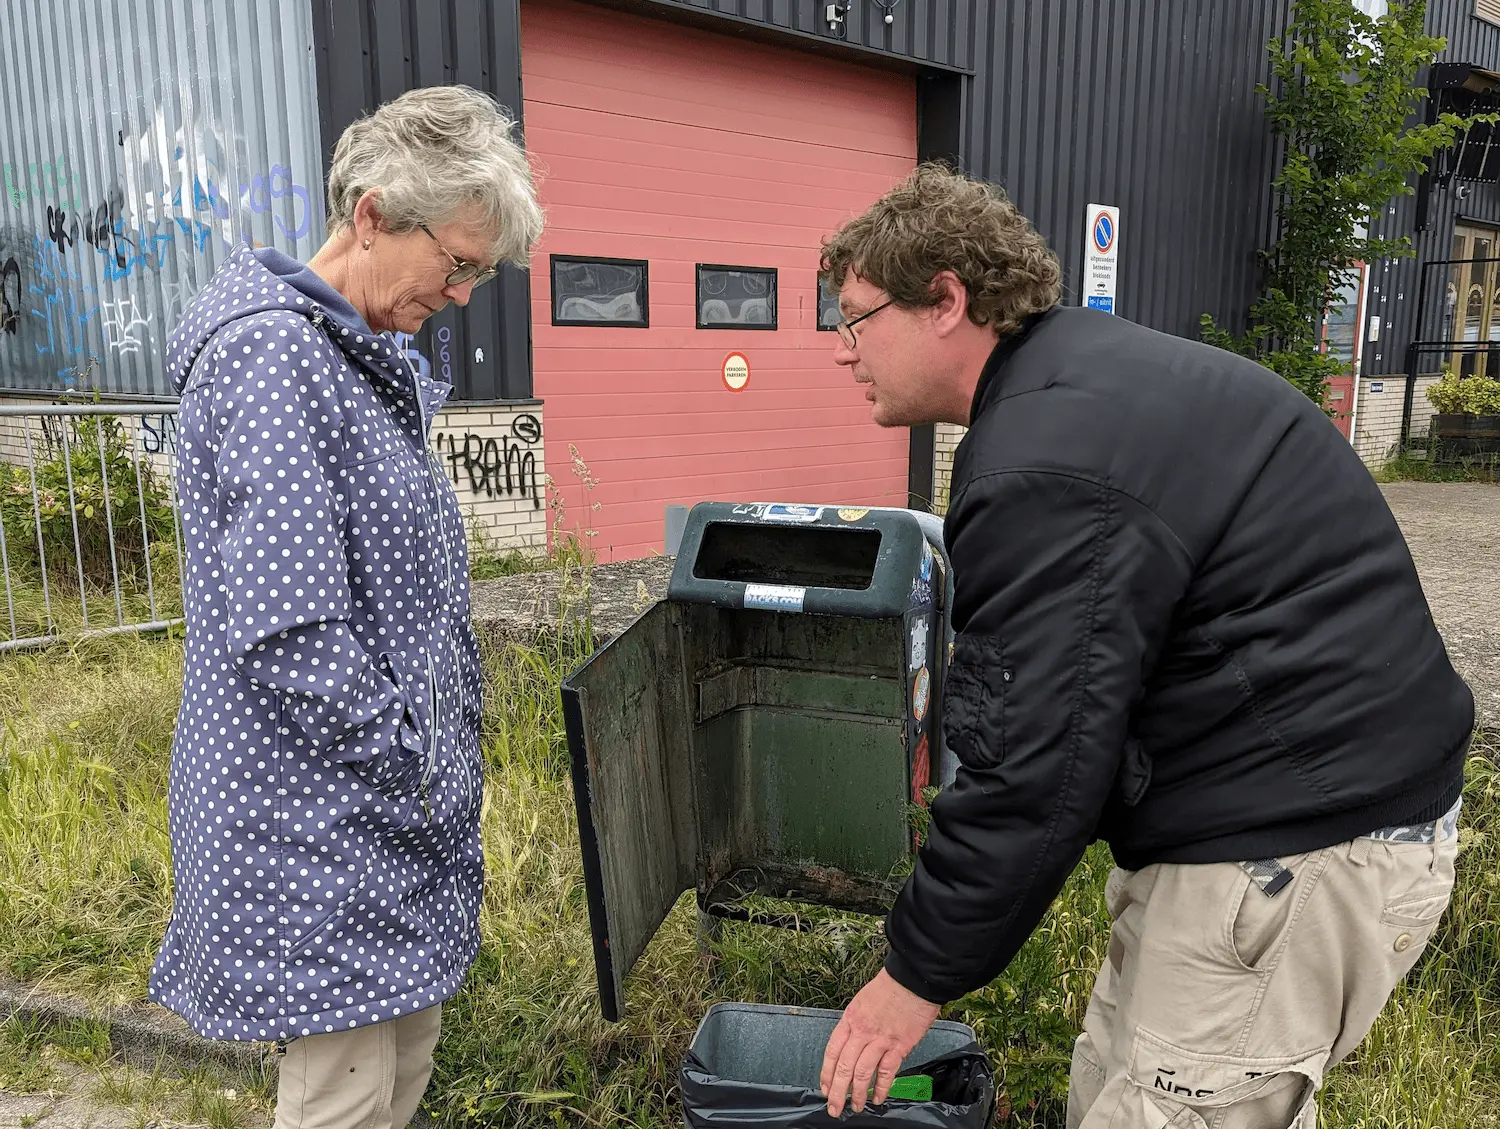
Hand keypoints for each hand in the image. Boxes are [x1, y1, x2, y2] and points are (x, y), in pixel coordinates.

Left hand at [820, 969, 940, 1116]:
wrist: (913, 979)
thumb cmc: (890, 987)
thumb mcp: (862, 1001)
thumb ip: (855, 1024)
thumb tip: (850, 1044)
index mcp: (850, 1019)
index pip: (832, 1051)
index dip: (826, 1073)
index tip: (825, 1088)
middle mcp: (862, 1031)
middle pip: (844, 1067)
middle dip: (837, 1092)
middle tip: (834, 1108)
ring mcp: (880, 1040)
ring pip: (863, 1073)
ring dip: (858, 1094)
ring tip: (856, 1107)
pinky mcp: (899, 1046)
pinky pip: (887, 1072)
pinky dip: (882, 1088)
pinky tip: (878, 1098)